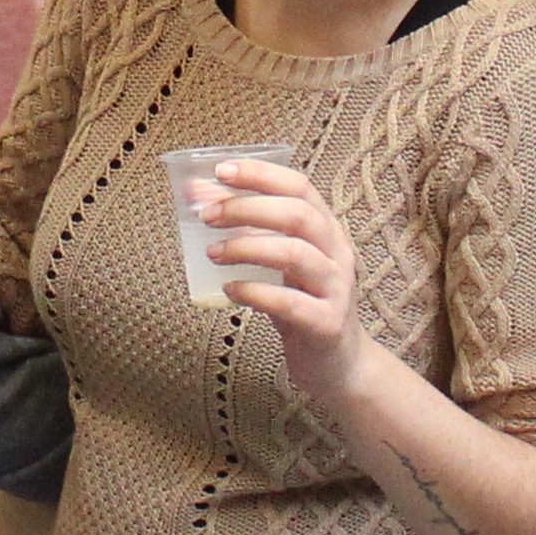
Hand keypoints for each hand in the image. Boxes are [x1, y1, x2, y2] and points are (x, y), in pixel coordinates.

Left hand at [198, 160, 367, 402]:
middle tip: (207, 216)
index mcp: (327, 229)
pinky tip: (230, 290)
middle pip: (298, 214)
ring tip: (212, 253)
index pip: (300, 186)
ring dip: (246, 247)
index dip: (261, 174)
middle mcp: (338, 252)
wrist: (338, 364)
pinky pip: (290, 302)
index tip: (221, 170)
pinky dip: (255, 292)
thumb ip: (245, 230)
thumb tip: (198, 194)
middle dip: (247, 208)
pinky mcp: (327, 324)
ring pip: (295, 254)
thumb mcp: (277, 262)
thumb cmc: (301, 303)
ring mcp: (336, 288)